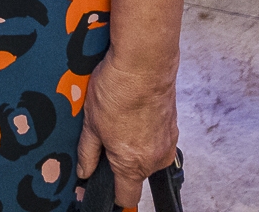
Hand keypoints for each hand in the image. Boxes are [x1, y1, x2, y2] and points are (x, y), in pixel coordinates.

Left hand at [75, 52, 178, 199]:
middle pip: (137, 173)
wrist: (145, 62)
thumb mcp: (91, 123)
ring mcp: (168, 143)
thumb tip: (85, 171)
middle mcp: (155, 159)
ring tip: (120, 118)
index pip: (126, 197)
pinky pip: (156, 138)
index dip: (112, 193)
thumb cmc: (119, 89)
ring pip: (147, 154)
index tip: (104, 185)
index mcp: (133, 165)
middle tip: (106, 135)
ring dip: (135, 144)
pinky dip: (146, 130)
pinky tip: (133, 110)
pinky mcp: (173, 126)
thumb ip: (88, 153)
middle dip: (121, 160)